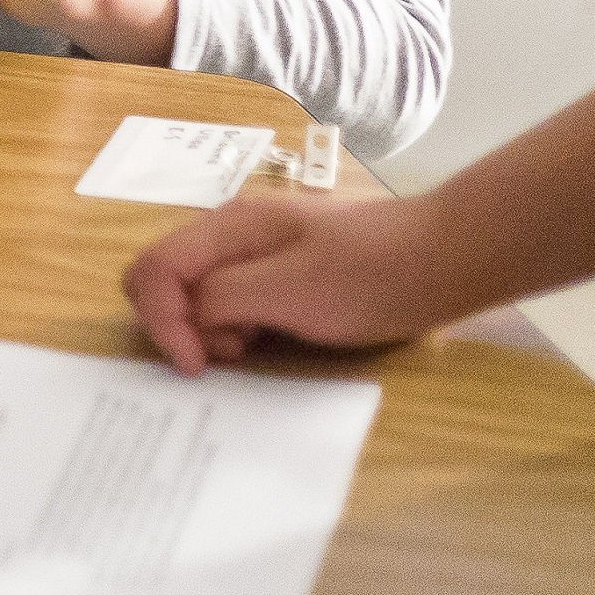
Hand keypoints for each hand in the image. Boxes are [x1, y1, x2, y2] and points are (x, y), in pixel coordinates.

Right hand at [121, 191, 449, 374]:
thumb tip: (184, 317)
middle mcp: (232, 234)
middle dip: (182, 327)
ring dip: (213, 331)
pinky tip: (274, 340)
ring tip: (259, 348)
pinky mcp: (280, 274)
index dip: (160, 322)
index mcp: (227, 227)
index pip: (151, 269)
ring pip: (199, 296)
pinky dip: (239, 328)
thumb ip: (222, 298)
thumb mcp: (290, 291)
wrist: (443, 260)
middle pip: (167, 282)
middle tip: (233, 354)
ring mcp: (256, 252)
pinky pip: (234, 303)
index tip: (198, 367)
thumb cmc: (368, 277)